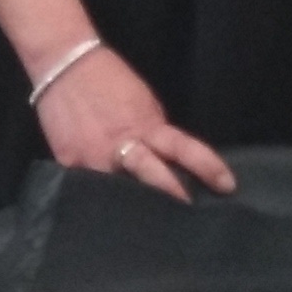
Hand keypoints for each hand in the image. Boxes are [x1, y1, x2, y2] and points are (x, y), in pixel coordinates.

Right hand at [34, 45, 235, 202]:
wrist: (64, 64)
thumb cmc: (110, 80)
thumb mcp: (144, 104)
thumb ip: (155, 134)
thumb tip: (167, 161)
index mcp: (146, 126)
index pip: (184, 149)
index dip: (207, 167)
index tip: (227, 185)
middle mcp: (121, 145)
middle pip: (152, 178)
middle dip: (171, 197)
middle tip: (186, 218)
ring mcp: (92, 158)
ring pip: (118, 193)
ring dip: (134, 207)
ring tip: (145, 227)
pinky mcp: (68, 164)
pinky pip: (88, 189)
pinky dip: (99, 199)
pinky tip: (105, 214)